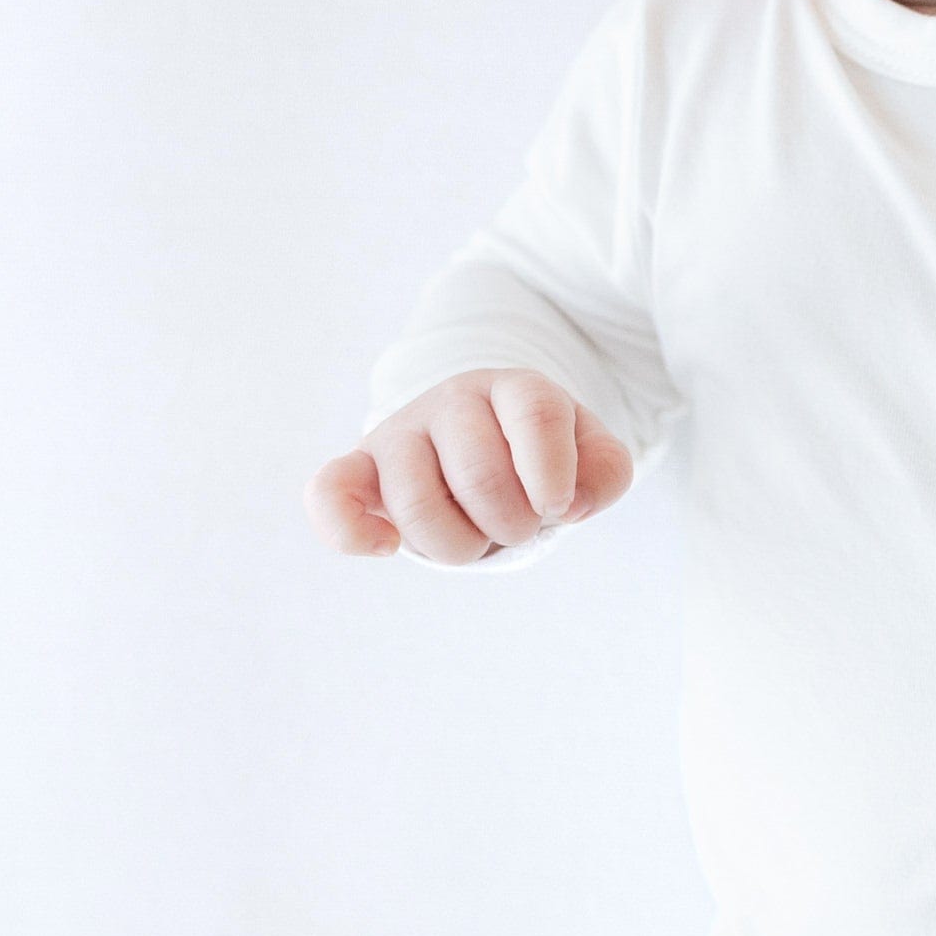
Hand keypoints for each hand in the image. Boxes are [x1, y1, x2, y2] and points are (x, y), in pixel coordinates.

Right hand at [304, 369, 634, 563]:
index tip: (559, 507)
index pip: (536, 414)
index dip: (553, 474)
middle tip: (518, 524)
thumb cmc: (540, 459)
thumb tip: (568, 505)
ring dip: (458, 545)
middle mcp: (451, 401)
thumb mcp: (589, 456)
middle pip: (479, 475)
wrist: (482, 448)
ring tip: (474, 536)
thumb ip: (605, 473)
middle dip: (512, 524)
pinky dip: (353, 532)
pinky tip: (387, 547)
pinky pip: (329, 495)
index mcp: (515, 388)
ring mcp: (399, 433)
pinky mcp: (359, 469)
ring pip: (415, 502)